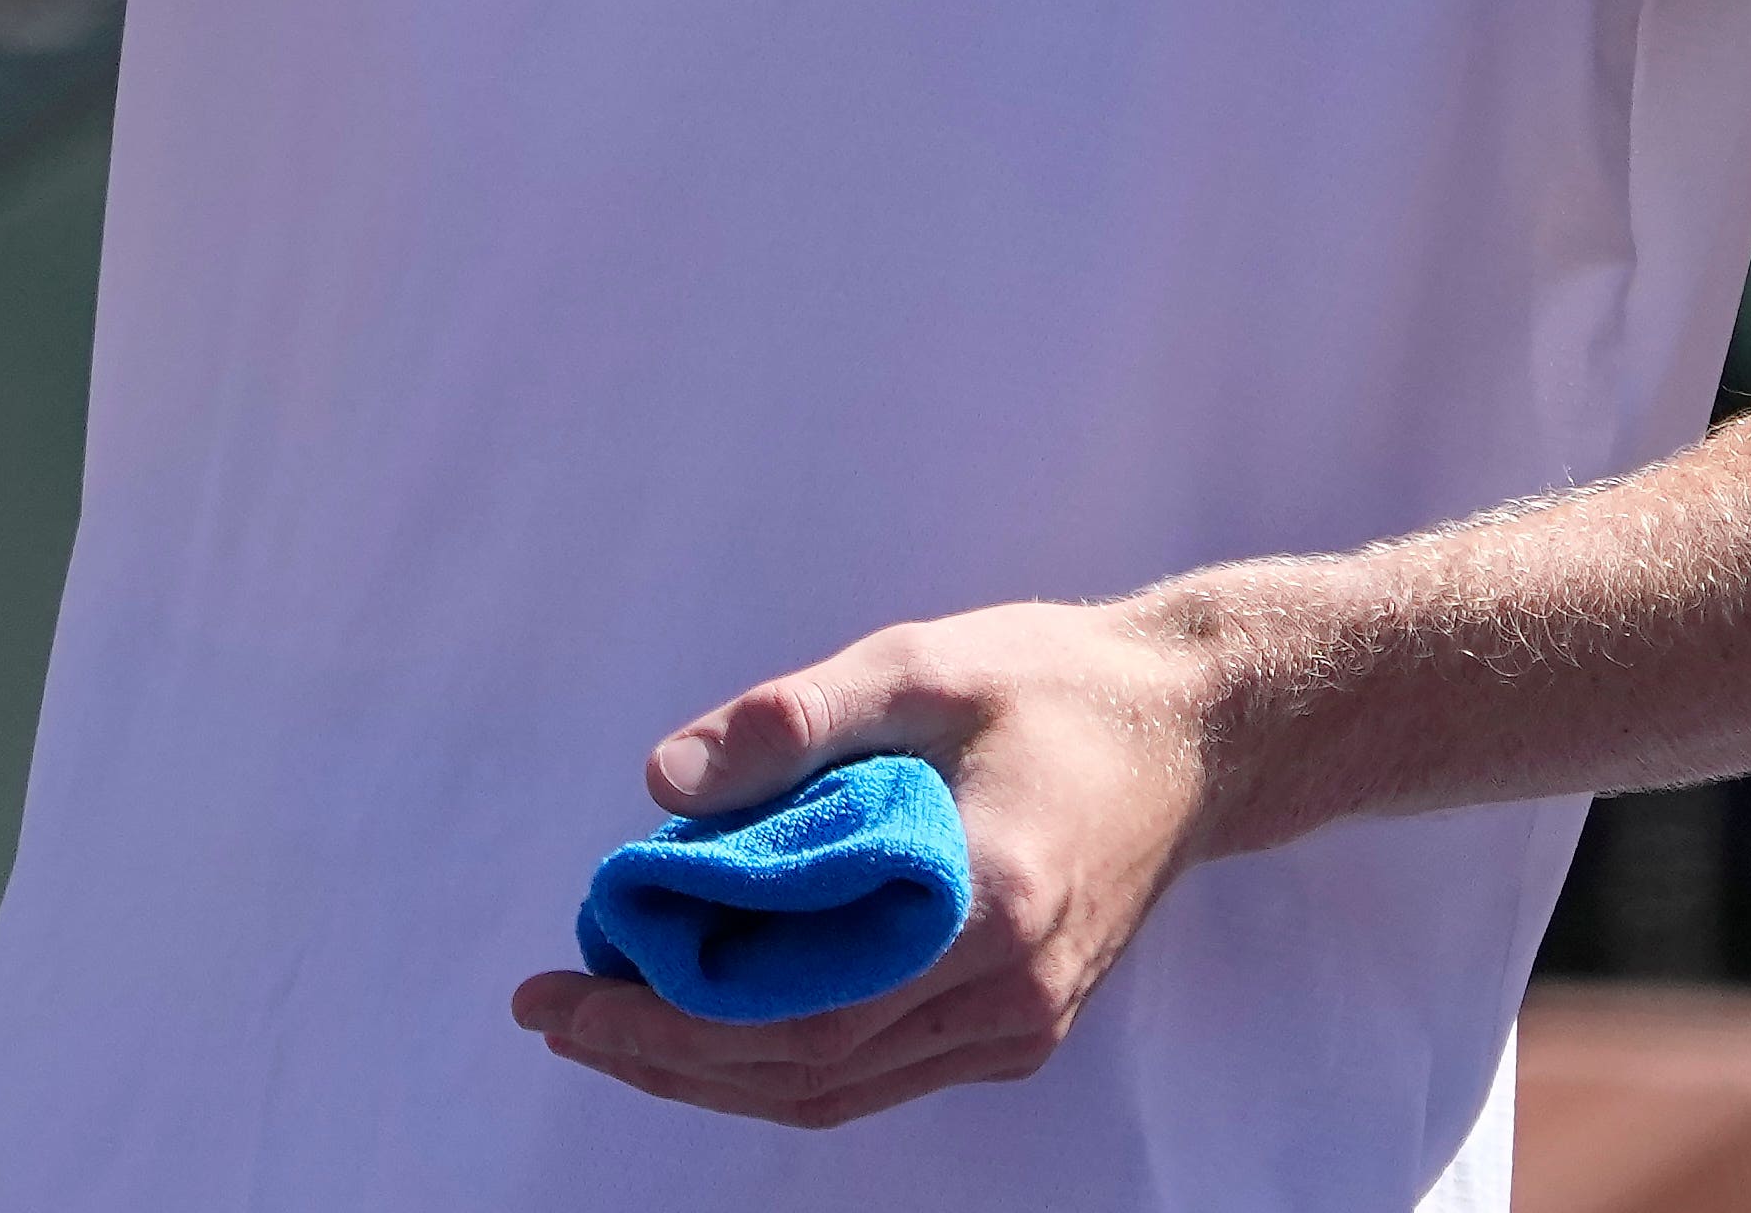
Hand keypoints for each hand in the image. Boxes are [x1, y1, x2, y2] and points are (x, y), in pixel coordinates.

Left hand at [505, 596, 1238, 1130]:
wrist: (1199, 729)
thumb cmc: (1056, 683)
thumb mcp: (924, 662)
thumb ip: (792, 723)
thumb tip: (660, 785)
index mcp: (987, 909)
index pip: (796, 1016)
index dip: (666, 1026)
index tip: (562, 993)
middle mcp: (1007, 996)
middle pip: (800, 1071)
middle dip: (659, 1053)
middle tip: (552, 1009)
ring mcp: (1020, 1026)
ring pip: (833, 1089)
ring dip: (709, 1068)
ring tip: (605, 1019)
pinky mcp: (1021, 1028)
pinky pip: (877, 1072)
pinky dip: (780, 1058)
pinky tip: (712, 1015)